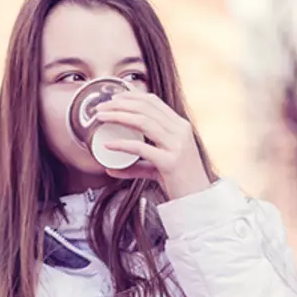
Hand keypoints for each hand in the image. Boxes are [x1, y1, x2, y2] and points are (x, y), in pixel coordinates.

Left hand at [94, 92, 210, 198]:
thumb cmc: (179, 182)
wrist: (197, 201)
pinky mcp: (170, 162)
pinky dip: (122, 144)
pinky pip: (141, 148)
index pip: (154, 101)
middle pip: (145, 108)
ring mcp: (176, 146)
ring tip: (100, 117)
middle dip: (119, 103)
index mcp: (180, 126)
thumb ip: (137, 165)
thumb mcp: (158, 166)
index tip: (112, 97)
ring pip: (143, 121)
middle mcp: (180, 131)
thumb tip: (110, 168)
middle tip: (100, 107)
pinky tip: (109, 145)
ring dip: (118, 116)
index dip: (131, 96)